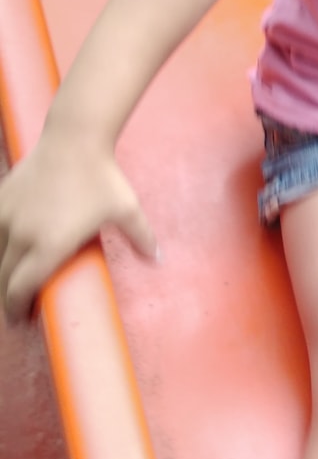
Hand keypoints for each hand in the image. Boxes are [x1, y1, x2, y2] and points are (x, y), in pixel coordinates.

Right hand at [0, 133, 157, 322]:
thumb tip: (160, 259)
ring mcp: (6, 216)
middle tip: (16, 308)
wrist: (74, 140)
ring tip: (10, 280)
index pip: (21, 288)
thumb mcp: (127, 210)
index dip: (17, 308)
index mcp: (50, 245)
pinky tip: (5, 250)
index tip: (22, 319)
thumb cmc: (102, 178)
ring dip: (1, 271)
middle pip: (3, 278)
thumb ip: (141, 238)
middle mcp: (22, 235)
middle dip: (8, 298)